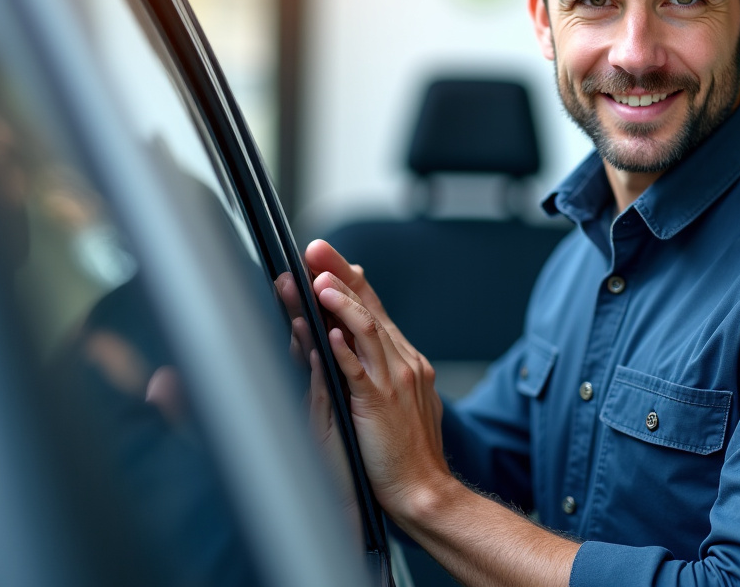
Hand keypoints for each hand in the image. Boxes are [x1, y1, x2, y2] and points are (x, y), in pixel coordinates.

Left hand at [306, 240, 450, 523]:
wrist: (424, 489)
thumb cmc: (405, 451)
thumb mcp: (394, 398)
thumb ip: (375, 368)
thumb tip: (345, 341)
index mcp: (404, 360)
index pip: (374, 308)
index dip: (350, 279)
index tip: (326, 258)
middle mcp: (402, 362)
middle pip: (369, 307)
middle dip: (340, 275)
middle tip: (315, 250)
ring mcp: (394, 381)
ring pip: (366, 330)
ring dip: (340, 303)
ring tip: (318, 283)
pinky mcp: (381, 404)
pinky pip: (361, 370)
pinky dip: (344, 350)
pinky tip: (328, 333)